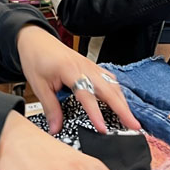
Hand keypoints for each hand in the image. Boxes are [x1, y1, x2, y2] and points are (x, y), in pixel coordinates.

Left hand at [16, 24, 140, 135]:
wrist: (36, 40)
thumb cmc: (36, 59)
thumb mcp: (39, 85)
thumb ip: (50, 107)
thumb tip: (56, 129)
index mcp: (70, 70)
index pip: (86, 95)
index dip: (95, 113)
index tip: (103, 129)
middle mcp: (85, 67)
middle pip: (108, 89)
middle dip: (123, 109)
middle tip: (133, 126)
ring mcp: (90, 65)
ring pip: (113, 84)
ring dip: (123, 101)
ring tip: (131, 119)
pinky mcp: (92, 66)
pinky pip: (109, 79)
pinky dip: (118, 92)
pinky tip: (121, 102)